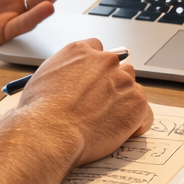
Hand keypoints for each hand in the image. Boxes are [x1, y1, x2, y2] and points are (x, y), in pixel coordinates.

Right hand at [17, 39, 152, 165]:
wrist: (49, 133)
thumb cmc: (38, 112)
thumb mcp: (42, 78)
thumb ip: (62, 70)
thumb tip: (67, 79)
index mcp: (80, 51)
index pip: (97, 50)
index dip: (95, 69)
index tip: (92, 83)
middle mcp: (105, 61)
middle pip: (120, 67)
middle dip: (113, 85)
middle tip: (101, 106)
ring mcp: (124, 81)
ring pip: (133, 89)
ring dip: (125, 103)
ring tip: (106, 122)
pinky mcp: (136, 104)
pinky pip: (145, 113)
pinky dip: (137, 124)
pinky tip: (121, 132)